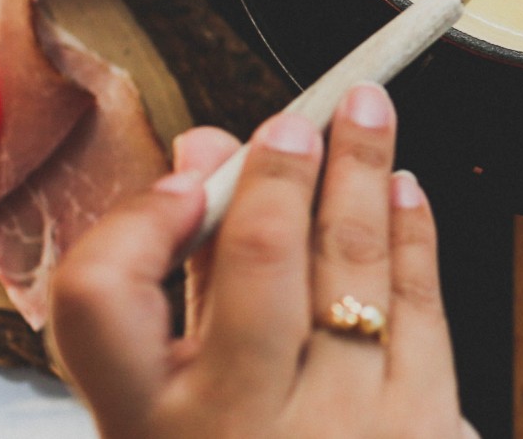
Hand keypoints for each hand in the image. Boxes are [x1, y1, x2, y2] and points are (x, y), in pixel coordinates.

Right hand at [51, 84, 474, 438]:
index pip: (100, 298)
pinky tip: (404, 190)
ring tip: (369, 114)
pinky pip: (422, 306)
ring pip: (355, 267)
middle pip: (257, 261)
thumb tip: (205, 154)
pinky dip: (413, 236)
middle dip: (284, 171)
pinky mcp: (422, 429)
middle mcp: (235, 427)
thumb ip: (182, 283)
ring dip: (365, 174)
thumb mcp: (173, 405)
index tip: (180, 178)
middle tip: (300, 116)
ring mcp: (337, 429)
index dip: (136, 221)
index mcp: (147, 425)